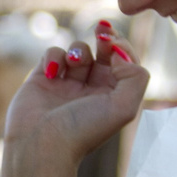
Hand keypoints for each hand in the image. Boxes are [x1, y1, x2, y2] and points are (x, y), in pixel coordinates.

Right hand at [3, 22, 148, 163]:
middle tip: (102, 30)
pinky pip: (53, 53)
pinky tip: (52, 73)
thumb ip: (135, 77)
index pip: (125, 62)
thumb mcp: (124, 108)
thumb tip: (118, 53)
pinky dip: (54, 56)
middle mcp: (92, 89)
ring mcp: (67, 83)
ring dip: (78, 50)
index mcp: (114, 96)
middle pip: (104, 51)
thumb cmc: (83, 131)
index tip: (114, 45)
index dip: (122, 47)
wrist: (40, 146)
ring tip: (73, 63)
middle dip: (105, 37)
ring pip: (78, 50)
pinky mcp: (43, 78)